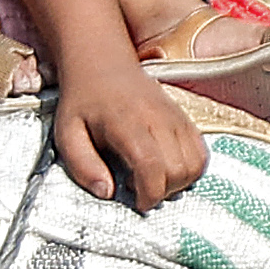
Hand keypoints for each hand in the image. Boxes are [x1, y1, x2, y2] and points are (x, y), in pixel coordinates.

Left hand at [57, 66, 213, 212]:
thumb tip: (107, 193)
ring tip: (151, 179)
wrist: (103, 65)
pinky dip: (190, 170)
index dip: (149, 193)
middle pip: (177, 168)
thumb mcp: (67, 134)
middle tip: (138, 190)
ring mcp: (175, 117)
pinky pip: (201, 153)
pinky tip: (166, 169)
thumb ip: (83, 166)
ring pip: (194, 163)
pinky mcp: (185, 118)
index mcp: (125, 122)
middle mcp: (157, 118)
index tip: (137, 203)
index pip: (151, 164)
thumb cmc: (83, 103)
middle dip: (162, 192)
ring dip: (178, 183)